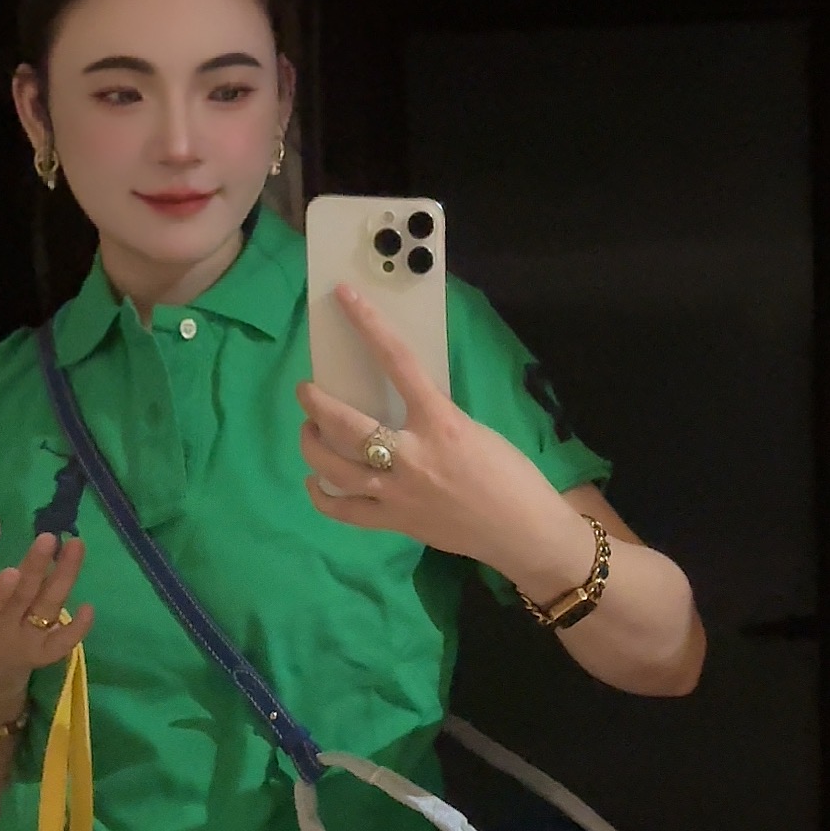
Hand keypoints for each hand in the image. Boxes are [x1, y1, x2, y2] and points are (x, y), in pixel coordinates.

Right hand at [0, 514, 93, 722]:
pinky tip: (89, 607)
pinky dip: (77, 629)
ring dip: (63, 578)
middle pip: (23, 597)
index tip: (12, 570)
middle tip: (49, 538)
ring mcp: (27, 641)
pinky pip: (63, 644)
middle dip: (36, 568)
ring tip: (76, 546)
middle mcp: (3, 628)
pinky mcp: (45, 652)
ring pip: (48, 609)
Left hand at [297, 286, 586, 582]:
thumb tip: (402, 412)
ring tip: (309, 430)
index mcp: (440, 423)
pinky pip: (345, 511)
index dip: (368, 325)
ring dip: (312, 444)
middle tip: (306, 391)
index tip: (345, 298)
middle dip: (316, 403)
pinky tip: (315, 481)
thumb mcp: (474, 431)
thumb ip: (435, 419)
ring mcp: (398, 493)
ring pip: (335, 467)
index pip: (397, 362)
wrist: (523, 532)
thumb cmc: (512, 477)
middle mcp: (411, 456)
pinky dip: (323, 496)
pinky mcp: (395, 522)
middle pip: (345, 424)